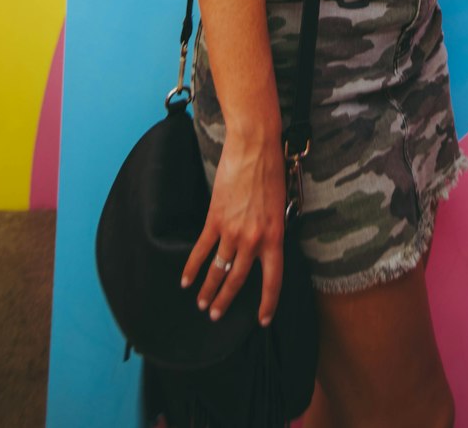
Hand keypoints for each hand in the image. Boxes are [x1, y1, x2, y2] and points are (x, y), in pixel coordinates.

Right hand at [180, 129, 286, 326]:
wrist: (255, 147)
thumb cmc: (272, 171)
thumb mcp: (281, 206)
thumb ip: (272, 229)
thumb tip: (262, 246)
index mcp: (276, 236)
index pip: (274, 280)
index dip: (268, 303)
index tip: (262, 320)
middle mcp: (254, 239)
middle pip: (239, 279)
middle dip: (226, 300)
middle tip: (217, 316)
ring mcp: (234, 230)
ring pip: (219, 269)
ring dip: (208, 289)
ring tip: (202, 304)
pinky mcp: (216, 219)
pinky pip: (202, 249)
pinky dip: (192, 267)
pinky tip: (186, 280)